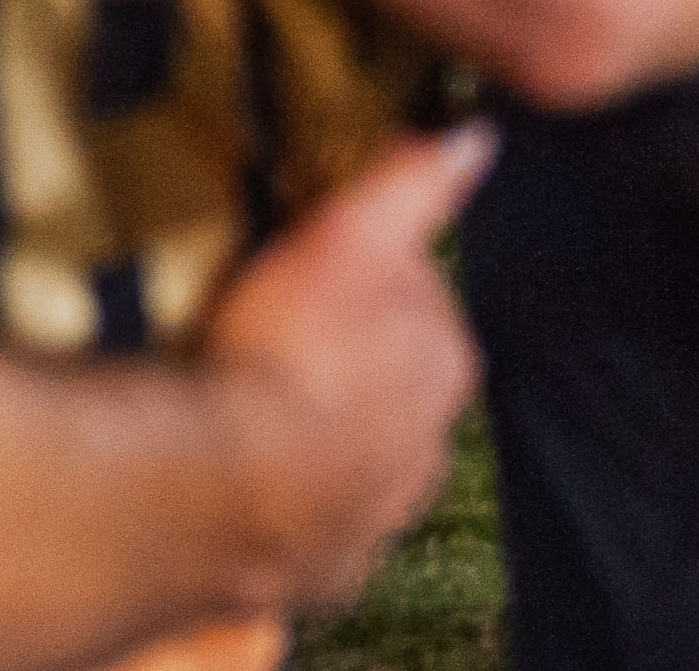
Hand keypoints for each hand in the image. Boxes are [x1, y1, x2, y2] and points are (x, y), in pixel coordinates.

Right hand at [197, 124, 494, 613]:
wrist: (226, 480)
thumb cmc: (290, 352)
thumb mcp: (351, 237)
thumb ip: (411, 188)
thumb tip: (472, 138)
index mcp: (447, 361)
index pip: (420, 297)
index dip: (363, 272)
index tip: (311, 261)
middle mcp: (431, 442)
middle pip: (392, 377)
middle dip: (346, 356)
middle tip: (272, 324)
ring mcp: (380, 507)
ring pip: (357, 450)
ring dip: (317, 427)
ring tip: (247, 394)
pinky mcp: (323, 560)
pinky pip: (312, 517)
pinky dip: (285, 493)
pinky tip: (241, 465)